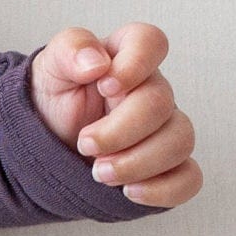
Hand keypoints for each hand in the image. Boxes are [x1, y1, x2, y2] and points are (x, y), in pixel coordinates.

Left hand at [28, 21, 201, 206]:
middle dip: (120, 130)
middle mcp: (151, 91)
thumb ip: (70, 50)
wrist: (46, 144)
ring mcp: (163, 130)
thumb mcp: (49, 68)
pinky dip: (164, 189)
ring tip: (99, 172)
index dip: (136, 63)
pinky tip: (129, 192)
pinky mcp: (166, 167)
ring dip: (138, 163)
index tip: (105, 85)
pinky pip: (189, 178)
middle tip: (84, 144)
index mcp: (126, 59)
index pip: (151, 43)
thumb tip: (97, 62)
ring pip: (180, 141)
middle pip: (161, 104)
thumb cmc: (54, 100)